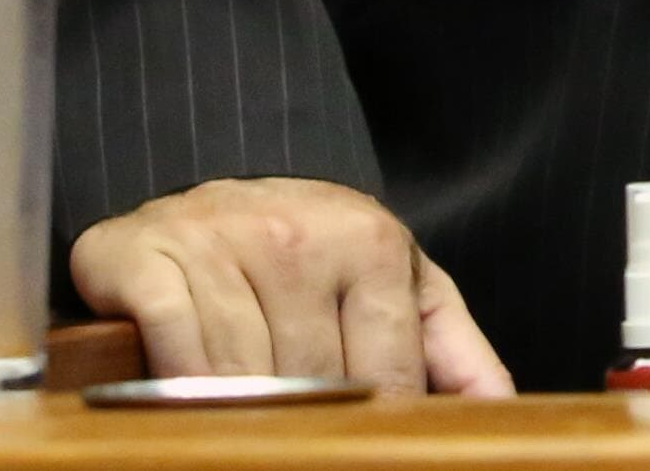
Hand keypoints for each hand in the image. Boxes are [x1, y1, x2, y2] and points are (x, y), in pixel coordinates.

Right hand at [71, 177, 511, 397]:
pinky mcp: (148, 255)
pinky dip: (179, 385)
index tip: (362, 451)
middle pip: (311, 381)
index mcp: (375, 243)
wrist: (204, 203)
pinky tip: (185, 400)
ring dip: (242, 415)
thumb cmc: (307, 259)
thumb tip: (502, 411)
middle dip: (305, 426)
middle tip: (299, 441)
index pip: (387, 373)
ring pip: (242, 375)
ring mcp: (222, 239)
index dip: (376, 428)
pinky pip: (175, 347)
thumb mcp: (394, 287)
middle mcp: (302, 233)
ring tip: (248, 428)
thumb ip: (450, 348)